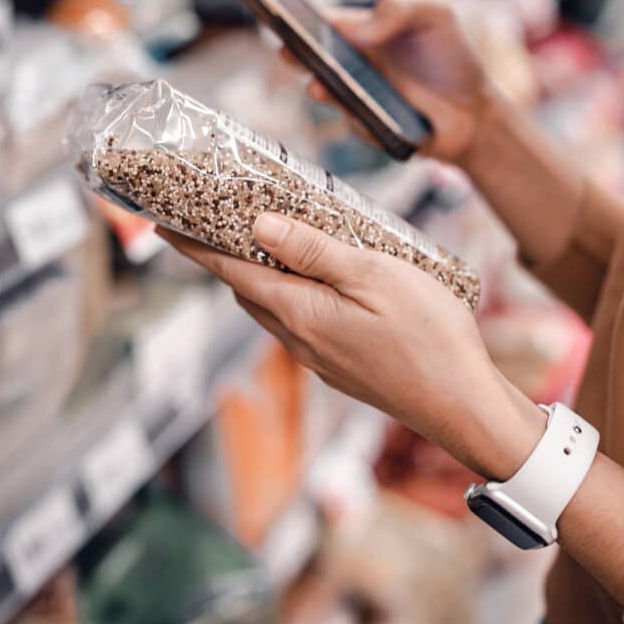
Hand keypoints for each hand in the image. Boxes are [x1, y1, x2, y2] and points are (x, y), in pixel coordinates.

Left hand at [158, 213, 546, 481]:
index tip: (162, 224)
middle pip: (246, 289)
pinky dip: (291, 296)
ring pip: (271, 309)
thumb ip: (313, 251)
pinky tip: (319, 281)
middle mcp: (298, 340)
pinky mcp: (339, 369)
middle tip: (219, 217)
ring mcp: (318, 359)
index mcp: (299, 312)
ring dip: (259, 276)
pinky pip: (298, 325)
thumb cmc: (429, 336)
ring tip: (270, 240)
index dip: (193, 245)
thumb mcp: (374, 275)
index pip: (229, 271)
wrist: (462, 406)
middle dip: (224, 255)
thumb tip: (257, 226)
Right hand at [283, 0, 497, 165]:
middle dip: (294, 52)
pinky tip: (374, 118)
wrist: (476, 113)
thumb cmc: (452, 58)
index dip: (296, 14)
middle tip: (287, 49)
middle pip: (311, 56)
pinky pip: (356, 124)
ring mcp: (355, 97)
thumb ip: (399, 9)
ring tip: (318, 86)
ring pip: (327, 94)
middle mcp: (351, 64)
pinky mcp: (366, 128)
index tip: (277, 9)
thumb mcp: (436, 15)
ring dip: (320, 90)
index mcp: (360, 31)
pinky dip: (362, 120)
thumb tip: (361, 29)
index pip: (321, 20)